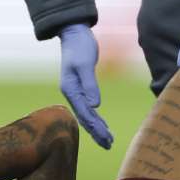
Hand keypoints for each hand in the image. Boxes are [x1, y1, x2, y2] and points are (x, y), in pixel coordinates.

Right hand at [58, 24, 112, 148]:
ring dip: (97, 129)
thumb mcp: (85, 63)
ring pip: (87, 115)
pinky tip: (103, 127)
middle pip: (84, 118)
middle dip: (96, 132)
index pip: (84, 112)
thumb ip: (90, 84)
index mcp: (70, 89)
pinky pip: (89, 108)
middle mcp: (71, 93)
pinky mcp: (82, 89)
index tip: (105, 137)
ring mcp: (75, 92)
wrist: (74, 34)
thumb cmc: (80, 46)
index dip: (95, 126)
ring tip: (108, 142)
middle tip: (109, 145)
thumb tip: (95, 105)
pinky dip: (97, 119)